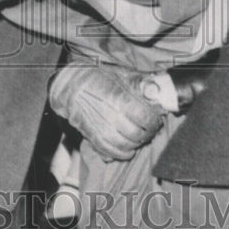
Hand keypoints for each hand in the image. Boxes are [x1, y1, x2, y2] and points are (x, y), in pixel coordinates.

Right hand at [49, 65, 164, 161]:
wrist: (71, 86)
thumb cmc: (98, 78)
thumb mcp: (121, 74)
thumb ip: (141, 83)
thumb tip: (157, 91)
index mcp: (120, 99)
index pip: (146, 118)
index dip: (155, 120)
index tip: (157, 118)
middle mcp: (111, 117)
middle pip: (138, 134)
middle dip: (148, 132)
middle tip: (150, 128)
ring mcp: (101, 129)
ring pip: (127, 146)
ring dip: (137, 144)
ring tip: (141, 137)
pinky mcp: (93, 137)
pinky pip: (111, 153)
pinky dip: (123, 154)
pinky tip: (129, 149)